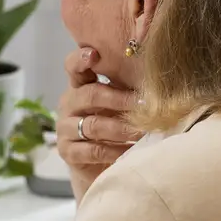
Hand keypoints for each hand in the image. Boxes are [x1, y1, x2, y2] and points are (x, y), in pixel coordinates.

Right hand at [56, 48, 140, 200]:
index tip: (94, 54)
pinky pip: (93, 150)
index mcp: (79, 87)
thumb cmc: (113, 128)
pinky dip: (116, 150)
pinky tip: (131, 151)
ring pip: (94, 125)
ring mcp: (65, 129)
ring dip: (121, 128)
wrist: (100, 166)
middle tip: (143, 104)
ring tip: (143, 131)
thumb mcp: (117, 105)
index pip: (72, 68)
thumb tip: (155, 76)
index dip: (80, 59)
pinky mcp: (68, 152)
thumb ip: (125, 89)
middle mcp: (68, 105)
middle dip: (119, 99)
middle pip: (89, 95)